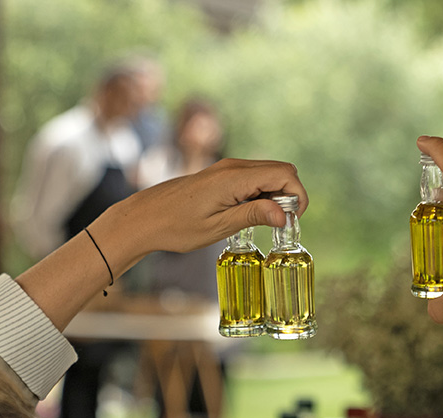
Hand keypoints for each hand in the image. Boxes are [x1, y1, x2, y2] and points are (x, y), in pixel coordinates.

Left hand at [99, 157, 307, 255]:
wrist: (144, 217)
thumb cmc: (176, 226)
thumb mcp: (218, 226)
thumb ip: (253, 215)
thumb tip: (284, 214)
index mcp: (234, 177)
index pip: (285, 174)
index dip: (298, 196)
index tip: (292, 221)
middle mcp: (233, 166)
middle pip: (282, 170)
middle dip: (290, 195)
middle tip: (281, 223)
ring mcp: (227, 168)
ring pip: (269, 172)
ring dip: (277, 195)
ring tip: (264, 222)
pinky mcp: (222, 175)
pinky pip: (254, 177)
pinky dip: (263, 193)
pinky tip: (250, 213)